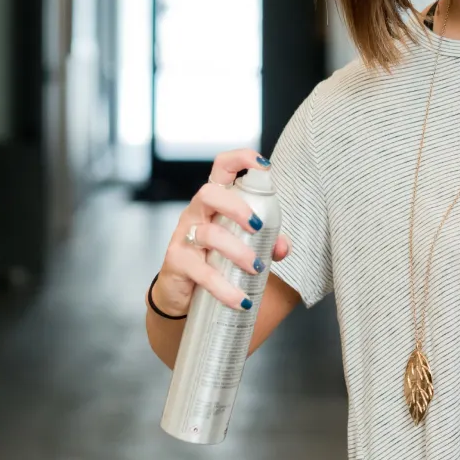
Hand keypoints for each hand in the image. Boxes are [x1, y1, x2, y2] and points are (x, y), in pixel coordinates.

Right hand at [150, 149, 291, 316]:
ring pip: (209, 234)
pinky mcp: (177, 262)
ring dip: (237, 252)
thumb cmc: (218, 259)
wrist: (184, 294)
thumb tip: (282, 246)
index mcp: (216, 202)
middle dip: (236, 207)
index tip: (265, 165)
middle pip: (209, 193)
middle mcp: (197, 213)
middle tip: (257, 227)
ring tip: (256, 269)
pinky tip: (242, 300)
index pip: (221, 168)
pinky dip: (225, 288)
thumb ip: (268, 242)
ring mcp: (184, 236)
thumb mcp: (246, 246)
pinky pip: (202, 272)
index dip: (240, 159)